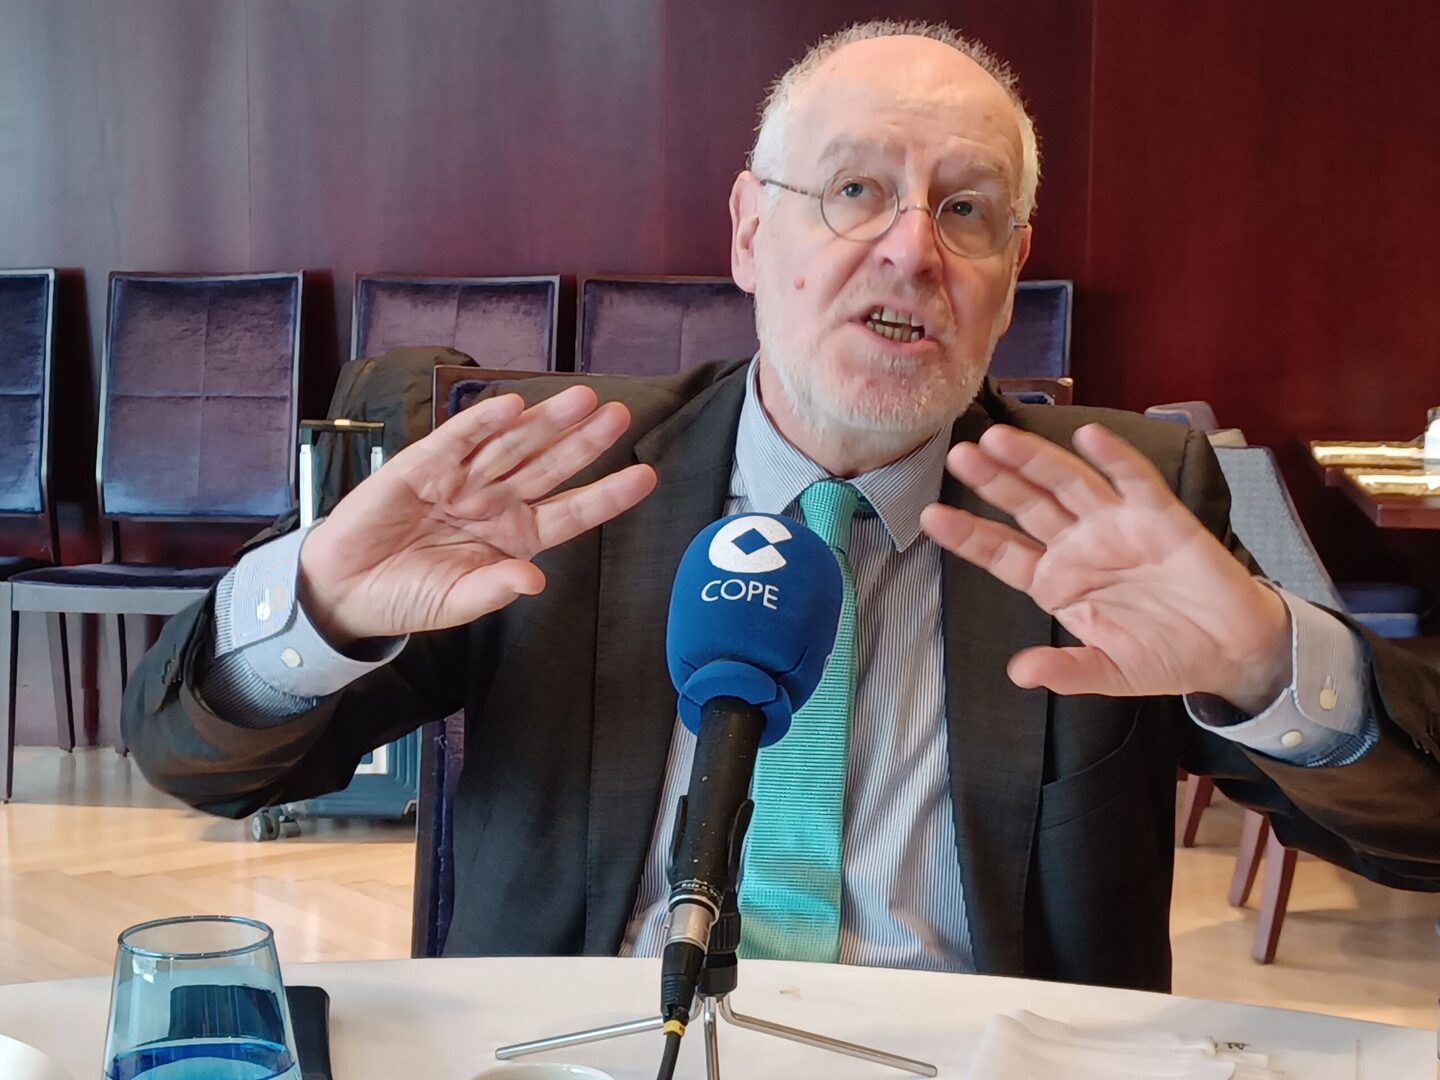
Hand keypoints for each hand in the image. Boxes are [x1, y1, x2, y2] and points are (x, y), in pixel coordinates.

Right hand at [298, 386, 655, 644]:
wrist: (345, 590)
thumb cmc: (407, 596)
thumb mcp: (456, 602)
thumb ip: (495, 590)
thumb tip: (534, 581)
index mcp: (516, 535)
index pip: (572, 511)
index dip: (608, 494)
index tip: (646, 476)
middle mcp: (496, 501)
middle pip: (549, 465)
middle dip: (584, 441)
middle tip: (620, 416)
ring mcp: (462, 479)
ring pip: (513, 444)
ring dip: (546, 420)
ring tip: (582, 400)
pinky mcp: (422, 465)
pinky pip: (458, 440)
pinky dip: (482, 422)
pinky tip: (512, 406)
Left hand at [919, 423, 1291, 713]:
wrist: (1231, 651)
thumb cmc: (1164, 657)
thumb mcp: (1109, 674)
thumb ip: (1065, 672)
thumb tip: (1019, 673)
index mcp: (1058, 583)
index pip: (1003, 554)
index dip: (969, 535)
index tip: (930, 518)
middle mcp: (1080, 546)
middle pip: (1028, 506)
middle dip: (994, 481)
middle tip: (959, 455)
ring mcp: (1117, 527)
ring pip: (1068, 484)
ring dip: (1036, 460)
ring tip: (1000, 438)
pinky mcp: (1161, 517)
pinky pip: (1133, 481)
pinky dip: (1113, 458)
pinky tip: (1088, 438)